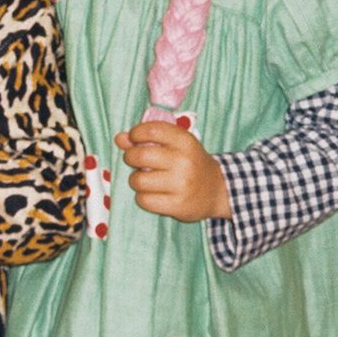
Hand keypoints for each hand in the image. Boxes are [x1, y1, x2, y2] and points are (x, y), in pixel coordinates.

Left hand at [115, 121, 231, 221]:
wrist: (217, 190)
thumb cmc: (191, 163)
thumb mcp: (177, 146)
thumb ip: (148, 139)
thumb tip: (120, 138)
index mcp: (185, 142)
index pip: (152, 130)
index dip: (136, 133)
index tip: (134, 138)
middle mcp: (184, 161)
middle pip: (140, 155)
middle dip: (130, 157)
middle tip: (135, 160)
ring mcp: (181, 185)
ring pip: (138, 180)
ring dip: (136, 180)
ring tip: (145, 180)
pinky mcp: (177, 205)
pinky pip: (144, 200)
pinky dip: (142, 197)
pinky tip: (152, 194)